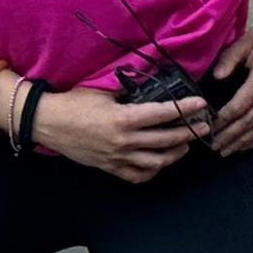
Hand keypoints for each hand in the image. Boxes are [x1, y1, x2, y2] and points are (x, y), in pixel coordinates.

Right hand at [30, 83, 215, 182]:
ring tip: (185, 145)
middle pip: (166, 139)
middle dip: (189, 132)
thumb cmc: (74, 102)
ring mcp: (118, 158)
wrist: (49, 122)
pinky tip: (159, 163)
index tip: (201, 105)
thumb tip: (149, 76)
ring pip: (157, 161)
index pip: (164, 114)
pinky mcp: (110, 168)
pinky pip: (138, 175)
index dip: (185, 109)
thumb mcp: (103, 89)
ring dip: (175, 153)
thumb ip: (128, 86)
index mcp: (125, 118)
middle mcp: (125, 141)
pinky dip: (152, 171)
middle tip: (204, 127)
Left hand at [203, 24, 252, 154]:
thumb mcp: (243, 43)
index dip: (224, 120)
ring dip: (245, 142)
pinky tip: (248, 143)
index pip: (240, 106)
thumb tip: (216, 77)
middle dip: (231, 136)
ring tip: (229, 149)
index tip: (212, 128)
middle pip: (251, 121)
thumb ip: (228, 60)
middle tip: (216, 146)